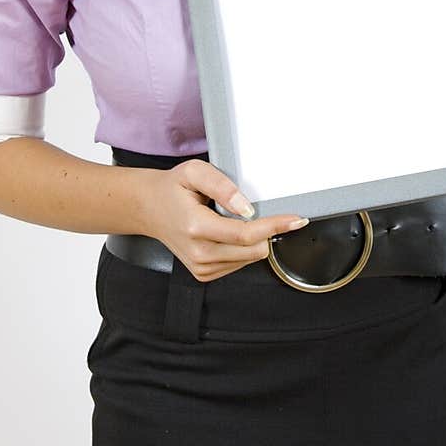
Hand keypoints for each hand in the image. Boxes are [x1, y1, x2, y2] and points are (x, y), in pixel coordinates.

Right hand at [138, 158, 308, 281]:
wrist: (149, 208)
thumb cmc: (172, 188)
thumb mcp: (194, 171)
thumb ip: (223, 186)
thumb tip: (247, 207)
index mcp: (196, 227)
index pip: (246, 234)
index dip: (275, 226)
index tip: (297, 220)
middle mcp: (199, 253)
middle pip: (254, 250)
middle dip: (264, 231)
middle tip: (252, 210)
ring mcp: (201, 267)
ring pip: (250, 259)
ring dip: (251, 240)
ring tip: (225, 220)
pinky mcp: (204, 274)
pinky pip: (239, 264)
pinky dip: (240, 248)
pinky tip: (223, 233)